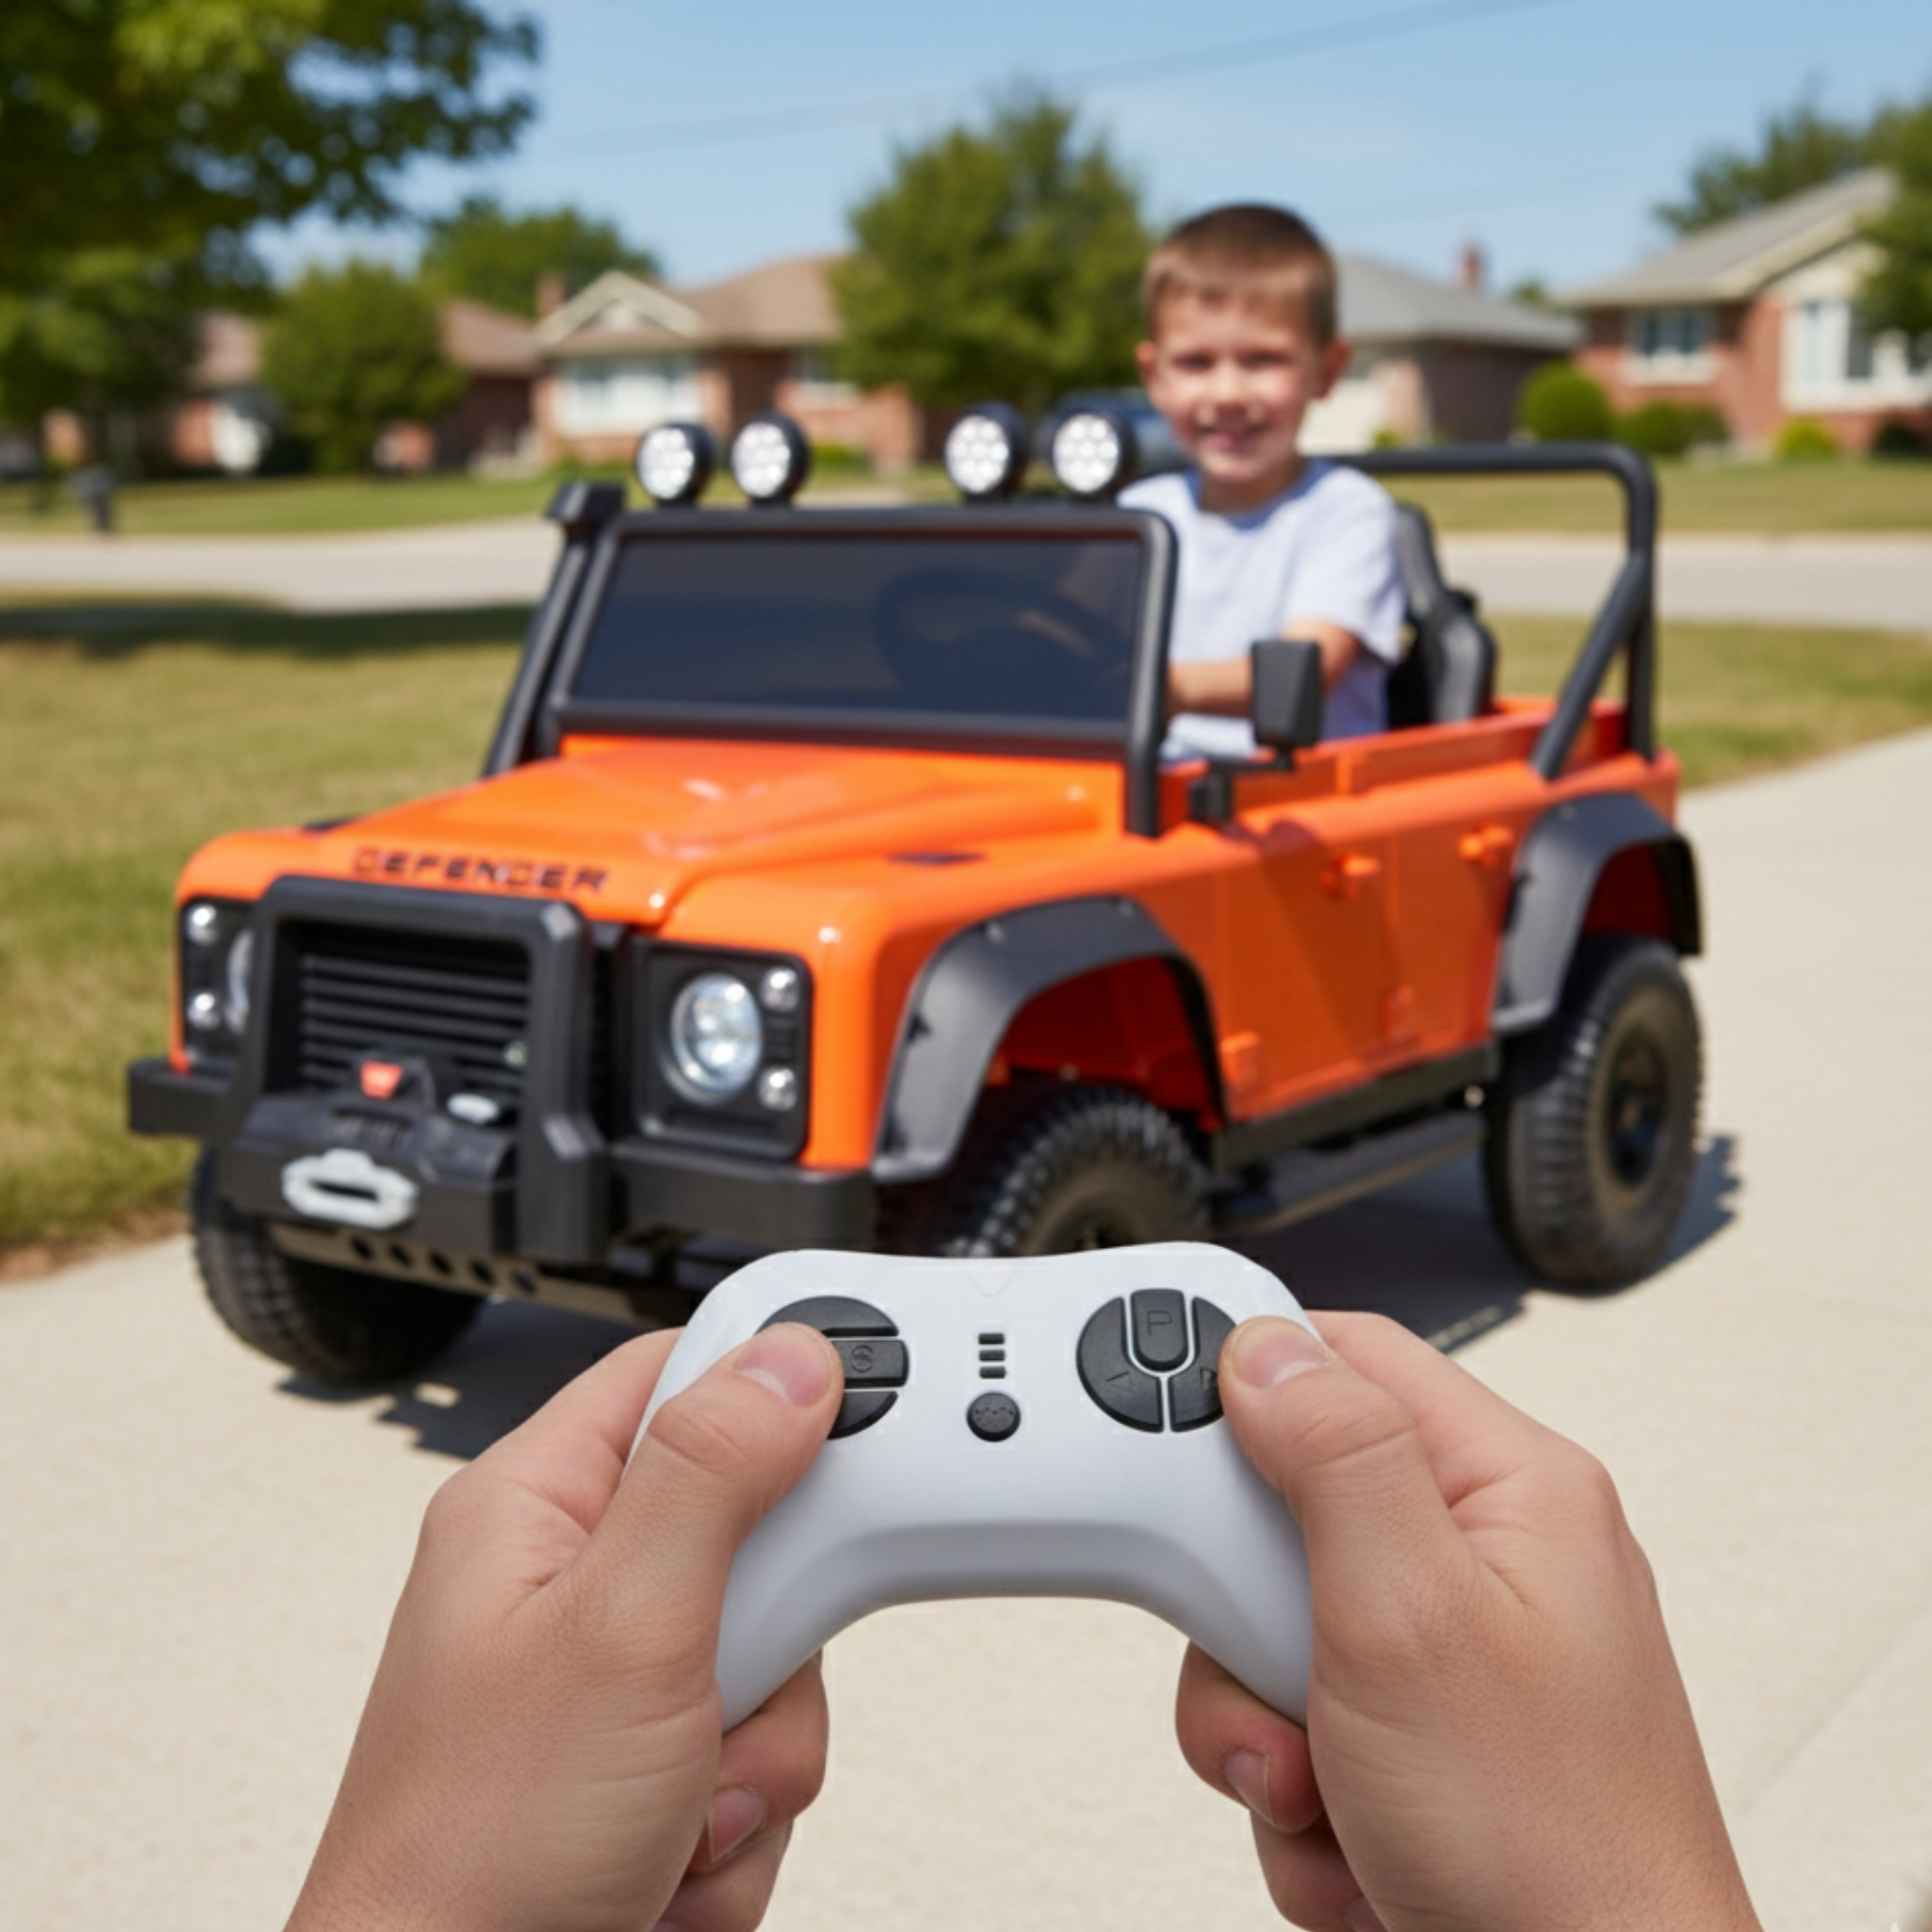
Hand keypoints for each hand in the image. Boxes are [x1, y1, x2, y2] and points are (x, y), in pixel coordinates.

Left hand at [286, 1321, 843, 1931]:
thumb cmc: (471, 1851)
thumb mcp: (622, 1629)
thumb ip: (712, 1475)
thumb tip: (791, 1356)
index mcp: (537, 1507)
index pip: (684, 1373)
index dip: (776, 1389)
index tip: (853, 1433)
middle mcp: (575, 1584)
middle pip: (759, 1529)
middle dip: (778, 1634)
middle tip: (737, 1672)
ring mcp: (615, 1684)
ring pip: (779, 1661)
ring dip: (759, 1751)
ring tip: (679, 1800)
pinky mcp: (651, 1769)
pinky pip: (759, 1756)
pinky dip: (738, 1820)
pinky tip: (670, 1857)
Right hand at [1174, 1312, 1759, 1931]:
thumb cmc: (1558, 1848)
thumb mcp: (1411, 1617)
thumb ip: (1334, 1459)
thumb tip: (1266, 1347)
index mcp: (1510, 1489)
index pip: (1348, 1357)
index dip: (1245, 1381)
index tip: (1166, 1439)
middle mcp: (1484, 1559)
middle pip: (1286, 1506)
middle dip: (1242, 1610)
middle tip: (1270, 1662)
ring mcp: (1448, 1658)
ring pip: (1271, 1631)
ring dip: (1263, 1725)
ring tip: (1323, 1784)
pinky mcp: (1414, 1743)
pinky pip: (1295, 1725)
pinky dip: (1299, 1794)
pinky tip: (1356, 1841)